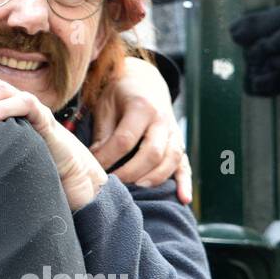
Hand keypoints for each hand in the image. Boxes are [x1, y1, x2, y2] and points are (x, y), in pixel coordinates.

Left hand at [91, 57, 191, 202]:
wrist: (144, 80)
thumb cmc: (119, 94)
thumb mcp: (106, 105)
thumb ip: (103, 132)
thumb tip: (96, 161)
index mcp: (142, 107)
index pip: (125, 140)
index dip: (108, 158)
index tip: (94, 170)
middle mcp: (162, 120)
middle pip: (152, 152)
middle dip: (131, 172)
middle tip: (114, 184)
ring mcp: (173, 132)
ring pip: (171, 159)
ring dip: (155, 177)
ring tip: (138, 189)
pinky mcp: (178, 142)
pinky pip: (185, 163)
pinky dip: (185, 182)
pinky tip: (183, 199)